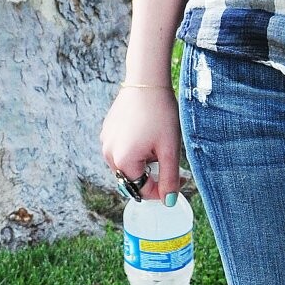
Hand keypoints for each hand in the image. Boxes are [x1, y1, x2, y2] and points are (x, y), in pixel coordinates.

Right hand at [100, 86, 181, 203]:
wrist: (147, 82)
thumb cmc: (160, 114)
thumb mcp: (170, 149)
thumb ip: (169, 179)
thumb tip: (169, 202)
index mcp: (123, 161)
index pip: (142, 190)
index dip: (162, 189)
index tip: (179, 178)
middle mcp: (108, 154)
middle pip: (132, 178)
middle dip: (151, 174)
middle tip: (168, 156)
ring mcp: (105, 142)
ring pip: (126, 164)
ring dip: (142, 162)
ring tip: (156, 142)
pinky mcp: (106, 131)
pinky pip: (120, 150)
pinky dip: (134, 149)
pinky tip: (146, 132)